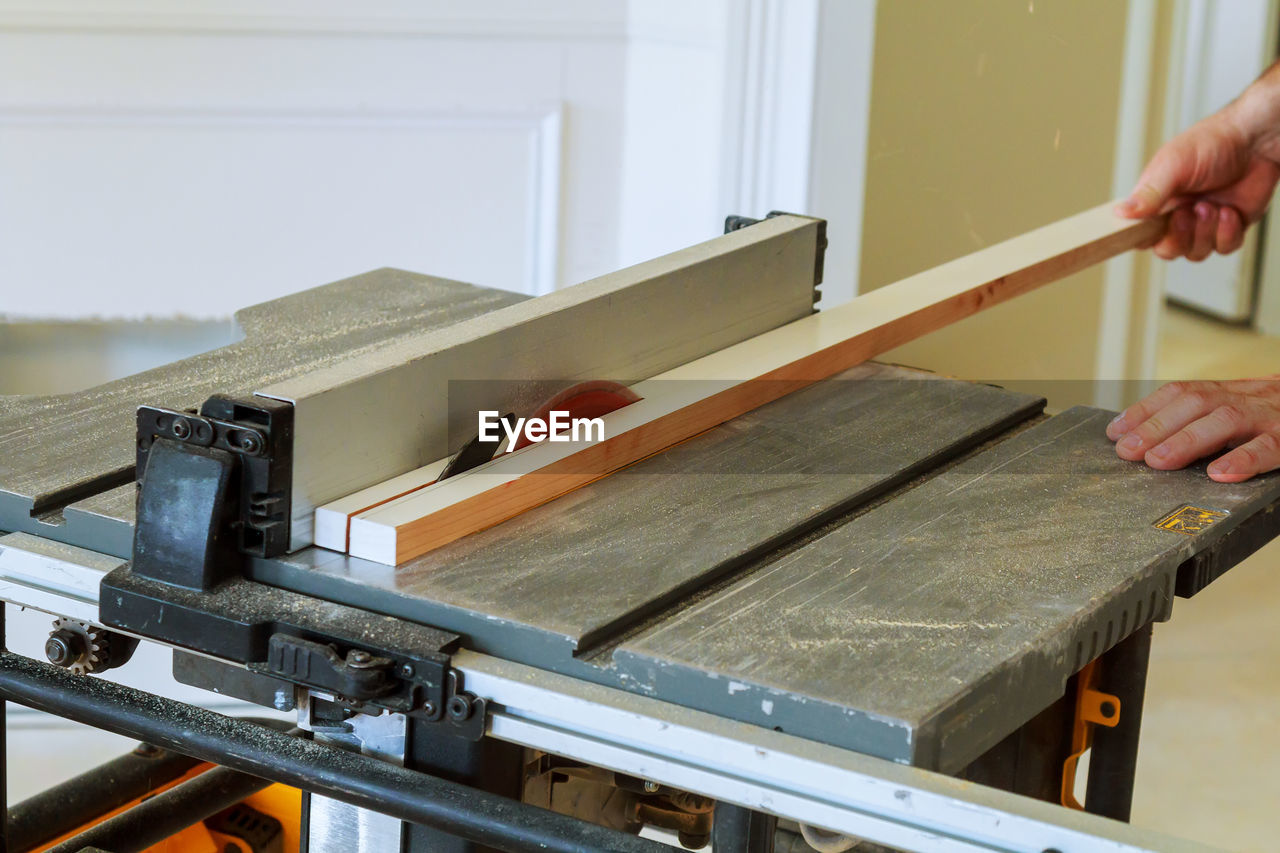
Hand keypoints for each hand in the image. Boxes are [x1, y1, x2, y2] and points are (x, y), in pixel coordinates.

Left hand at [1106, 378, 1279, 481]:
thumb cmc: (1278, 417)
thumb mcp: (1242, 411)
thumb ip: (1204, 422)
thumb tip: (1145, 441)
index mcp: (1232, 392)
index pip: (1180, 393)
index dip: (1145, 410)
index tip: (1115, 431)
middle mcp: (1250, 397)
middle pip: (1196, 403)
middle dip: (1157, 426)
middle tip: (1129, 451)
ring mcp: (1274, 415)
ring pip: (1227, 419)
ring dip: (1188, 440)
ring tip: (1160, 461)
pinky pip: (1272, 446)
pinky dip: (1245, 459)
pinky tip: (1222, 473)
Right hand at [1114, 113, 1279, 259]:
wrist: (1257, 141)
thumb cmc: (1214, 142)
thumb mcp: (1173, 164)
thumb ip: (1149, 192)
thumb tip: (1121, 213)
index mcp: (1158, 200)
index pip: (1139, 233)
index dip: (1144, 238)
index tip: (1153, 231)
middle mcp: (1179, 214)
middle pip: (1167, 250)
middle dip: (1178, 237)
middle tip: (1186, 213)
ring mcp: (1205, 223)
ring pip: (1196, 253)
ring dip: (1205, 232)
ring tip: (1211, 205)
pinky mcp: (1230, 227)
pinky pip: (1224, 248)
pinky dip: (1227, 233)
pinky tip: (1229, 211)